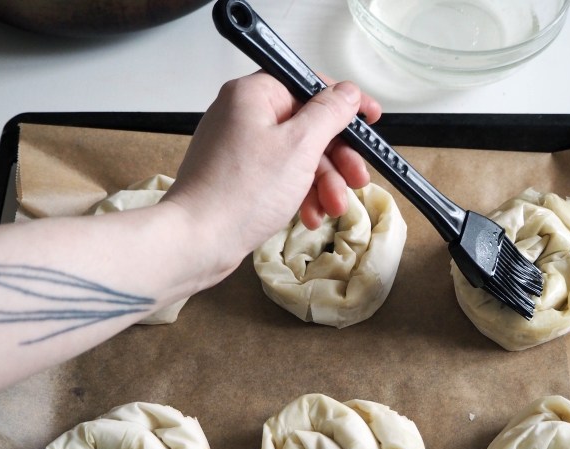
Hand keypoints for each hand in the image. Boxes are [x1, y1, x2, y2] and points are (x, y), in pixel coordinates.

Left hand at [163, 71, 380, 277]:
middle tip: (357, 179)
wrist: (198, 241)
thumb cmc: (241, 193)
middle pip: (307, 125)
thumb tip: (348, 93)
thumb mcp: (300, 146)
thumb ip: (329, 114)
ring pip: (296, 156)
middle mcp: (243, 115)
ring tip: (333, 208)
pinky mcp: (237, 177)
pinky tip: (310, 216)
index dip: (345, 104)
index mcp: (254, 95)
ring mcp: (238, 147)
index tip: (371, 120)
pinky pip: (279, 177)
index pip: (310, 86)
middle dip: (336, 158)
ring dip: (322, 183)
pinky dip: (299, 194)